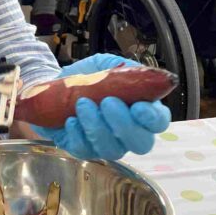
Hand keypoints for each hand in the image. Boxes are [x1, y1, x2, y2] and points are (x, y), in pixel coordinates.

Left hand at [32, 54, 171, 158]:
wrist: (56, 84)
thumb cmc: (86, 77)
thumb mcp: (106, 64)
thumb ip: (124, 68)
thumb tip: (139, 73)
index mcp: (141, 110)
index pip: (159, 122)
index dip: (153, 118)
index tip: (139, 107)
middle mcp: (128, 132)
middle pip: (141, 143)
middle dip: (124, 124)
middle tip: (107, 102)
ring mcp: (107, 144)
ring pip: (112, 149)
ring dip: (97, 126)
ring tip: (82, 103)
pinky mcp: (83, 149)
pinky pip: (85, 150)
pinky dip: (77, 133)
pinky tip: (70, 119)